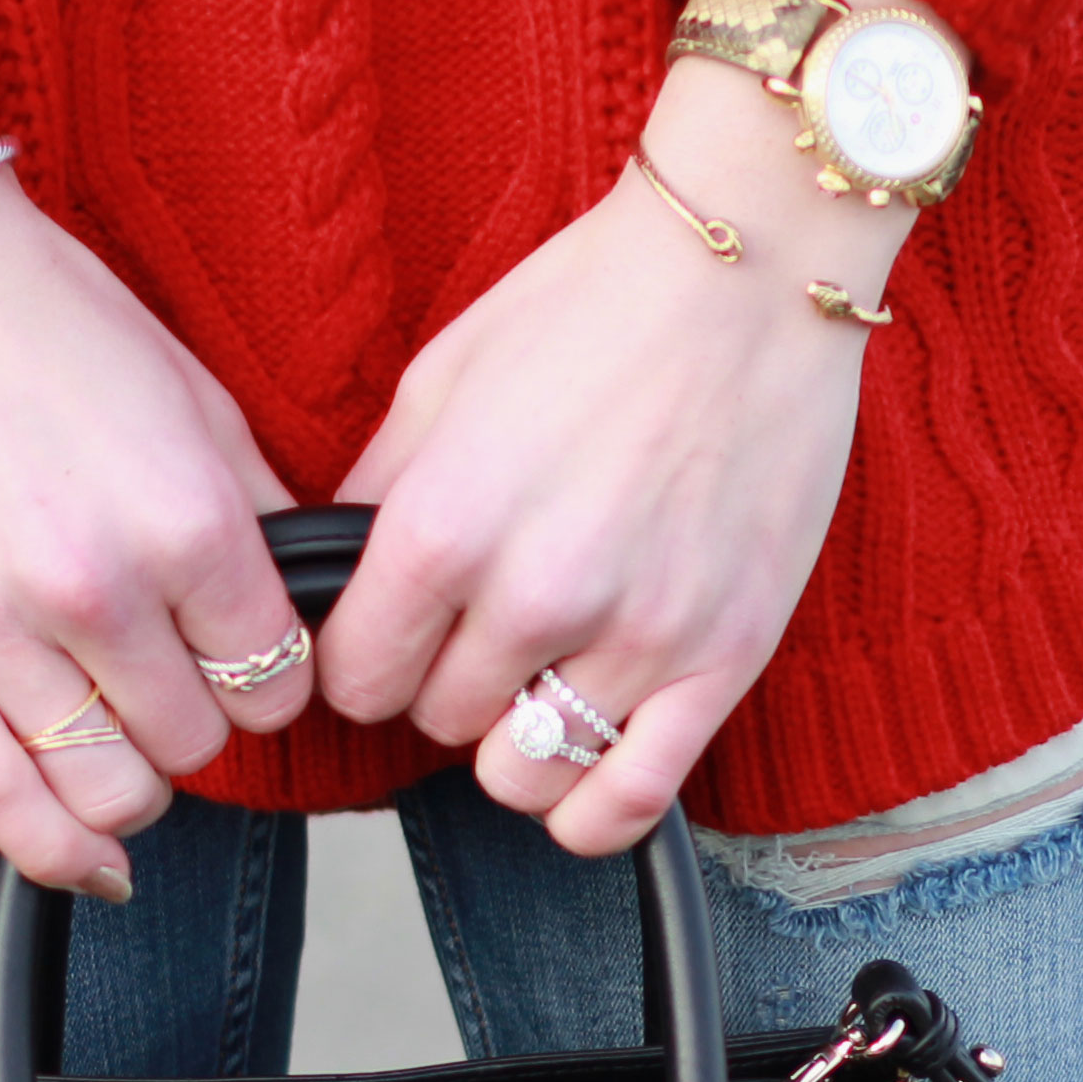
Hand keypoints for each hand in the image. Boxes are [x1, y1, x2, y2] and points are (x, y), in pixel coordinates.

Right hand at [0, 92, 309, 894]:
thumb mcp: (195, 399)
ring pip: (112, 790)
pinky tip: (91, 857)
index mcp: (186, 522)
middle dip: (197, 719)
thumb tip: (305, 611)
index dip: (268, 679)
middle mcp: (97, 589)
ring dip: (132, 776)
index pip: (275, 682)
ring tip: (117, 731)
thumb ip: (255, 517)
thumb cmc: (44, 322)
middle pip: (198, 743)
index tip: (240, 659)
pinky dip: (58, 851)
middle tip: (165, 675)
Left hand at [316, 0, 942, 853]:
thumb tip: (330, 582)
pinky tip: (578, 759)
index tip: (389, 633)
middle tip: (482, 625)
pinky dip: (588, 808)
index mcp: (443, 525)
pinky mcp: (724, 659)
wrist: (752, 273)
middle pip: (436, 722)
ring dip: (512, 739)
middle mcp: (536, 595)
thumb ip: (376, 496)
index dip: (361, 658)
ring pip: (521, 773)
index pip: (353, 677)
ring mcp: (636, 637)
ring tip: (533, 679)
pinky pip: (627, 802)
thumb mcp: (440, 382)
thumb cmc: (593, 310)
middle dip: (444, 682)